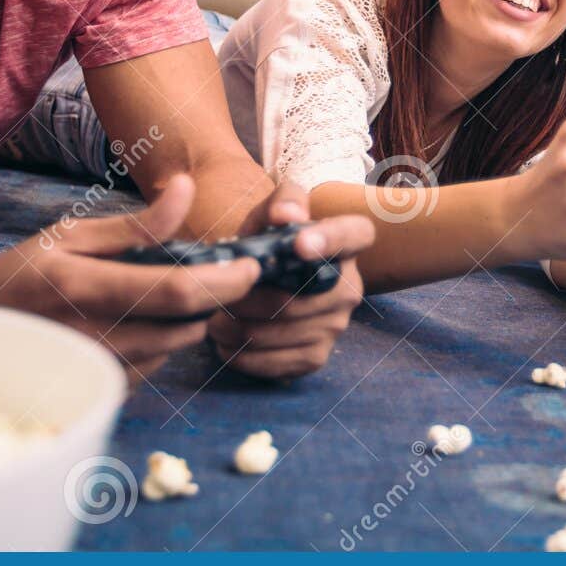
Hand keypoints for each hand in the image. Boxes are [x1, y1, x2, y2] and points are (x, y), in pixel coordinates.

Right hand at [0, 175, 259, 383]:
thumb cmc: (20, 275)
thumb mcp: (70, 235)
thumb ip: (137, 223)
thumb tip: (187, 188)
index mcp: (85, 287)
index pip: (177, 291)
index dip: (224, 280)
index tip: (251, 265)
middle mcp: (93, 335)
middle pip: (187, 324)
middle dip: (212, 299)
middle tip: (216, 272)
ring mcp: (96, 370)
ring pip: (176, 346)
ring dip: (187, 320)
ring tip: (165, 292)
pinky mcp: (100, 391)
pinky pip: (156, 366)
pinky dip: (162, 341)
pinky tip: (139, 321)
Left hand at [209, 178, 374, 379]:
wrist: (269, 282)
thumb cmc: (269, 241)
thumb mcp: (271, 213)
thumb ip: (281, 202)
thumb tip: (287, 216)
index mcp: (348, 242)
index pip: (354, 234)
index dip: (329, 240)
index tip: (298, 245)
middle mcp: (351, 287)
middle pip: (294, 298)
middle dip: (245, 300)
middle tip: (214, 295)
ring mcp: (336, 325)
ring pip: (275, 332)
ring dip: (233, 328)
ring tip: (212, 317)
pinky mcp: (317, 356)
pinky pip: (274, 362)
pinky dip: (241, 355)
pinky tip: (226, 341)